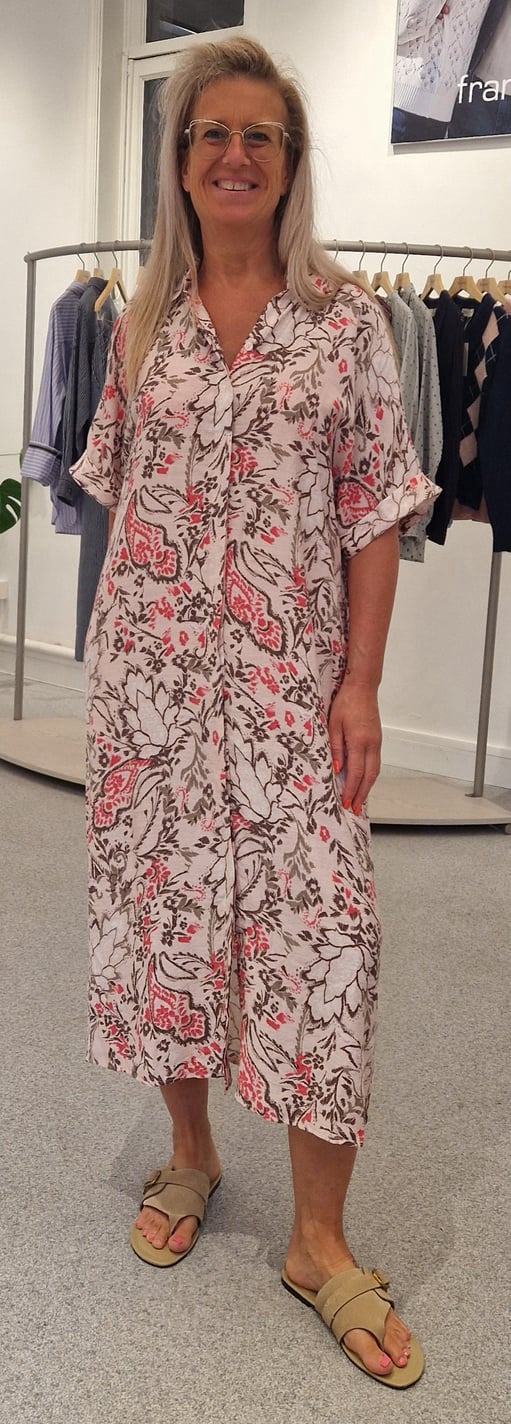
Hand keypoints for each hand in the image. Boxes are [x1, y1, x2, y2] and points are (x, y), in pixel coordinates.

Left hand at [328, 679, 381, 813]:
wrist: (363, 687)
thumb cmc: (345, 703)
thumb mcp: (333, 723)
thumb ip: (335, 747)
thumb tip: (337, 769)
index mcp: (359, 741)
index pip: (356, 772)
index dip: (351, 790)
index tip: (346, 803)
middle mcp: (371, 745)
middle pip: (369, 776)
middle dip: (361, 794)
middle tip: (355, 809)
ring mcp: (377, 742)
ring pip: (375, 771)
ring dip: (368, 787)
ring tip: (360, 800)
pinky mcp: (378, 740)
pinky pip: (376, 763)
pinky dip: (371, 776)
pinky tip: (365, 781)